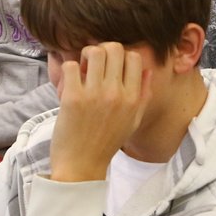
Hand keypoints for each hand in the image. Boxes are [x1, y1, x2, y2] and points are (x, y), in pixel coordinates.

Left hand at [48, 43, 151, 182]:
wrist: (82, 166)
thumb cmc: (106, 143)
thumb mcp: (132, 121)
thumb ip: (143, 95)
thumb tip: (147, 70)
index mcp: (133, 99)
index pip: (134, 57)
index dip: (121, 55)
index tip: (111, 66)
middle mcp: (117, 94)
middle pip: (114, 48)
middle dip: (102, 51)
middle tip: (93, 64)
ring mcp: (95, 95)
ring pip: (93, 52)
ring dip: (84, 56)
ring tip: (81, 70)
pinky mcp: (73, 98)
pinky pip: (70, 66)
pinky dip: (68, 70)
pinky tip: (69, 83)